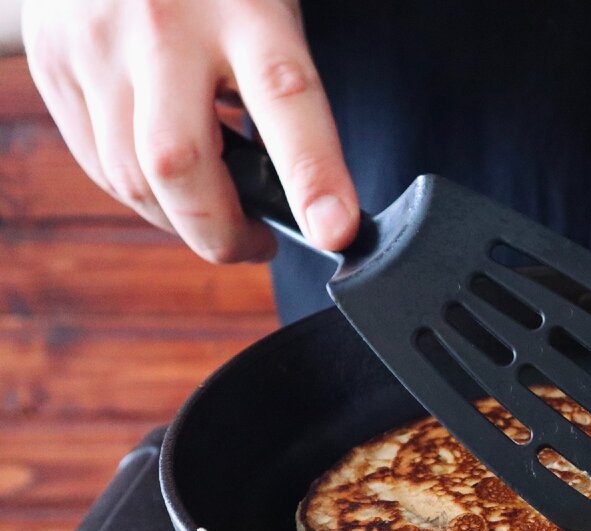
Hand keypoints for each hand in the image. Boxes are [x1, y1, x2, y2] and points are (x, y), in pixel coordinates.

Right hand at [22, 0, 358, 261]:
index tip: (334, 231)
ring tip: (218, 217)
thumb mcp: (267, 12)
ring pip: (131, 177)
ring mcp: (96, 42)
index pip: (284, 96)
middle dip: (221, 232)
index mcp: (242, 4)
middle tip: (257, 245)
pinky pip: (98, 164)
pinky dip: (142, 192)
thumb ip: (281, 92)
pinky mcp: (54, 62)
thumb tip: (300, 196)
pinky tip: (170, 183)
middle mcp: (161, 23)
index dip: (312, 174)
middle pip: (179, 163)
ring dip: (181, 219)